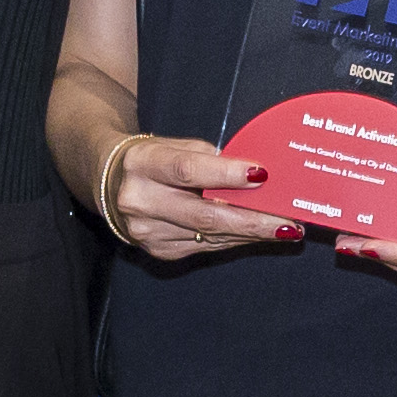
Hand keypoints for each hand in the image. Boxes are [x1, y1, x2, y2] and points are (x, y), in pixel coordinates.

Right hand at [103, 132, 302, 264]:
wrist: (109, 182)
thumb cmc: (152, 159)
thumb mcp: (175, 145)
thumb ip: (210, 158)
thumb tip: (256, 177)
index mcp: (143, 164)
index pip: (188, 170)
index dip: (226, 174)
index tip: (262, 176)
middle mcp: (140, 201)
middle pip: (204, 215)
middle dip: (252, 221)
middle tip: (287, 223)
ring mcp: (147, 232)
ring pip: (209, 236)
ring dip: (250, 234)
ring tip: (283, 229)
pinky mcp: (158, 251)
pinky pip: (205, 247)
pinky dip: (233, 240)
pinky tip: (255, 235)